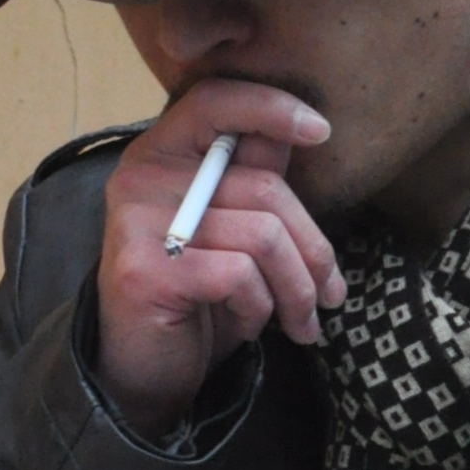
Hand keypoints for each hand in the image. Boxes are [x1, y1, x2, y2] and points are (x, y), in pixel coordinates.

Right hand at [93, 81, 343, 432]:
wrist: (142, 368)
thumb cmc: (196, 293)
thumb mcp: (231, 229)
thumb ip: (254, 179)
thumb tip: (302, 134)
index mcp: (161, 152)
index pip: (214, 100)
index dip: (271, 106)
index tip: (322, 132)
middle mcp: (142, 177)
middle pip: (265, 188)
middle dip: (314, 249)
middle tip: (332, 294)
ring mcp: (138, 223)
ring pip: (263, 236)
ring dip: (296, 290)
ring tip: (300, 320)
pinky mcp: (145, 271)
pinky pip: (239, 275)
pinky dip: (258, 309)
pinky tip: (247, 325)